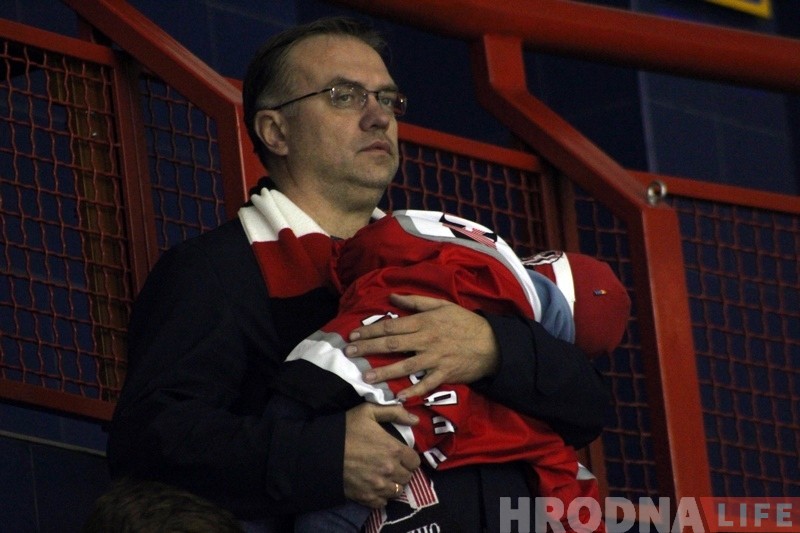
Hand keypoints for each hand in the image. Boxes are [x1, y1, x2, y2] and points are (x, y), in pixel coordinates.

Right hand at [343, 403, 419, 507]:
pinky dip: (381, 496)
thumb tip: (415, 420)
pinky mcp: (366, 498)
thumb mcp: (368, 412)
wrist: (322, 452)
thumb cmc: (346, 429)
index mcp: (394, 450)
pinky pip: (383, 503)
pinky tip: (374, 486)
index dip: (408, 457)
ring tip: (383, 476)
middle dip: (401, 470)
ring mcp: (378, 486)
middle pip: (407, 477)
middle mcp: (390, 471)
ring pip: (397, 491)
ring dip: (393, 484)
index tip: (400, 455)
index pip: (415, 461)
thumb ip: (394, 413)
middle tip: (391, 464)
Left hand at [345, 294, 499, 399]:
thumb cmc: (465, 322)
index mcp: (424, 322)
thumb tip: (392, 297)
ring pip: (406, 365)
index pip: (392, 325)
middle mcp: (426, 339)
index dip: (371, 330)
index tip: (354, 335)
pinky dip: (413, 391)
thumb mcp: (442, 305)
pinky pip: (426, 384)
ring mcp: (435, 358)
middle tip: (349, 353)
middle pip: (393, 344)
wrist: (492, 343)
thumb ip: (416, 302)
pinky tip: (399, 397)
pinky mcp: (445, 373)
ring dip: (385, 372)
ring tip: (366, 377)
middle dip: (369, 348)